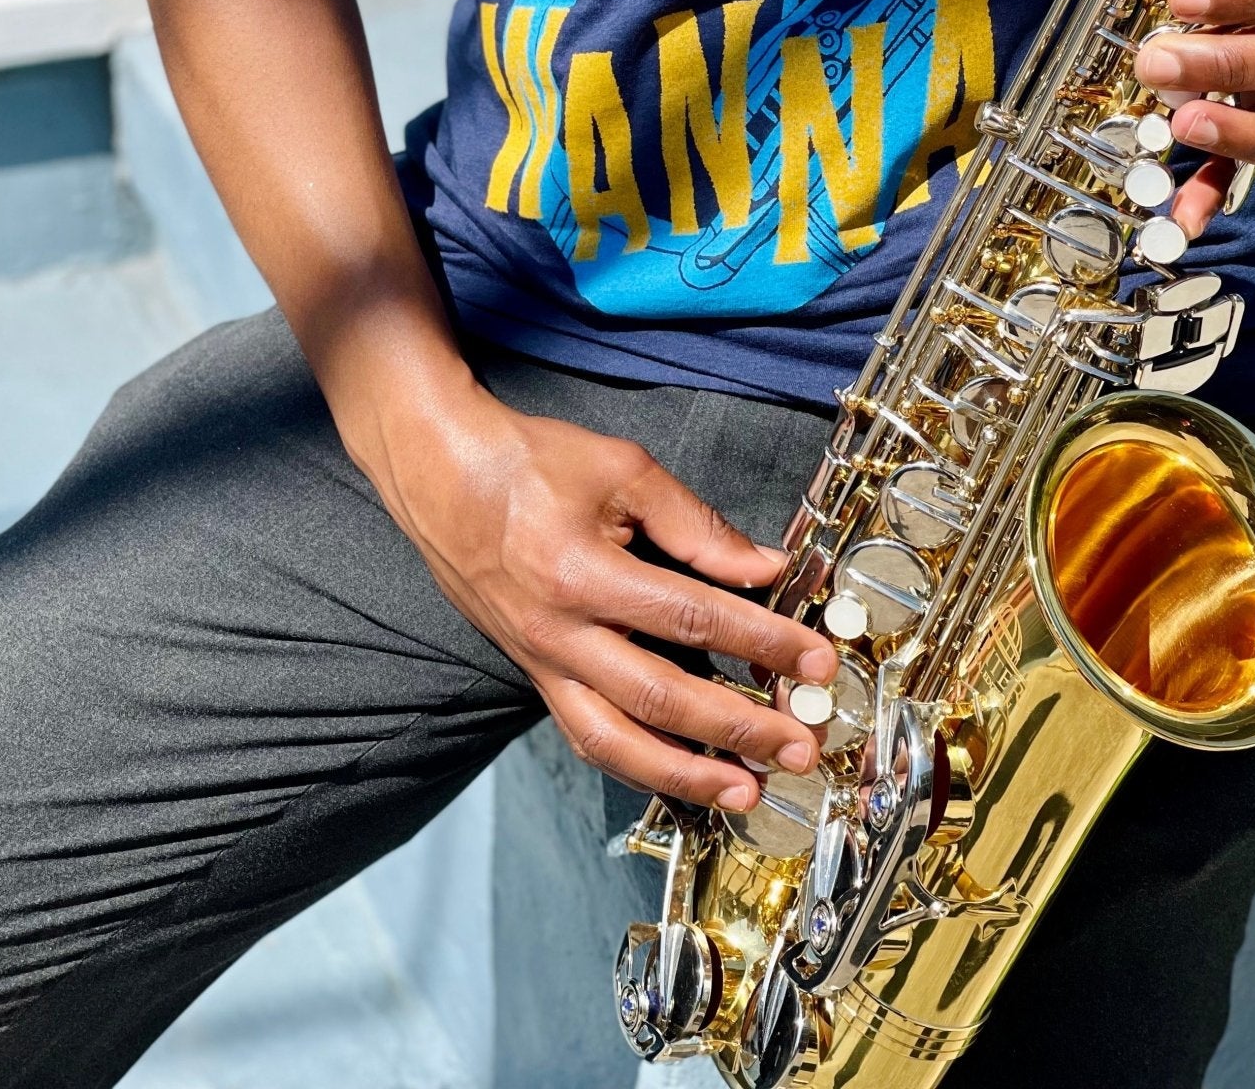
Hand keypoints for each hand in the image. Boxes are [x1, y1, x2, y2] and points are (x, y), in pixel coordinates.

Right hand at [373, 376, 837, 810]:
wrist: (440, 473)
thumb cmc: (528, 462)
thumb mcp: (623, 470)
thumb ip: (696, 525)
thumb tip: (764, 568)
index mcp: (582, 573)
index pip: (692, 618)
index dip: (761, 642)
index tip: (814, 660)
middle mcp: (558, 633)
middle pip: (660, 699)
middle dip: (737, 730)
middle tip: (798, 746)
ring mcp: (541, 663)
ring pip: (615, 743)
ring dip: (686, 775)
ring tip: (746, 791)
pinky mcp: (534, 674)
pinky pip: (586, 736)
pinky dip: (638, 766)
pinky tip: (682, 775)